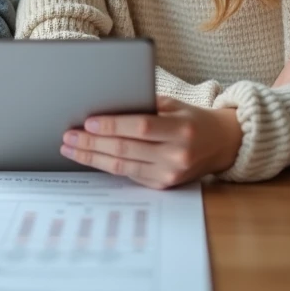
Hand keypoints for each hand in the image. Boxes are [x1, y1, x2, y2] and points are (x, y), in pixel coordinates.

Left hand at [59, 96, 242, 188]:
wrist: (221, 144)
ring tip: (70, 148)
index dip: (113, 125)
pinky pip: (129, 175)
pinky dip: (106, 166)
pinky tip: (90, 157)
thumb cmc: (191, 119)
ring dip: (92, 157)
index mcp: (181, 129)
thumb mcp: (173, 105)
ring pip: (122, 166)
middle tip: (68, 136)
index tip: (88, 122)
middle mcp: (177, 155)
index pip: (141, 127)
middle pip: (126, 149)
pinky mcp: (163, 185)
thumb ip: (144, 106)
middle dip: (92, 143)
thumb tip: (105, 106)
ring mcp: (170, 174)